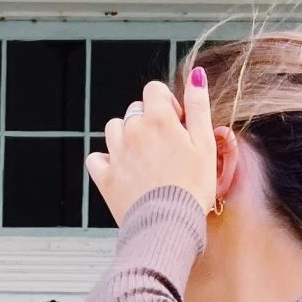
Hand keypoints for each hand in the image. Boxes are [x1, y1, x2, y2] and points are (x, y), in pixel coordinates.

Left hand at [86, 68, 217, 222]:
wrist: (169, 226)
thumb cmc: (192, 190)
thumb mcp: (205, 145)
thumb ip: (199, 107)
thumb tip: (196, 76)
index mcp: (158, 119)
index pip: (154, 90)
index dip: (167, 104)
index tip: (176, 125)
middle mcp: (132, 131)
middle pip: (135, 110)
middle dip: (148, 122)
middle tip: (165, 149)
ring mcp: (116, 154)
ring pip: (114, 129)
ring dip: (126, 138)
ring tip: (144, 160)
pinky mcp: (105, 177)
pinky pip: (96, 158)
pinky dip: (106, 161)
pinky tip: (122, 171)